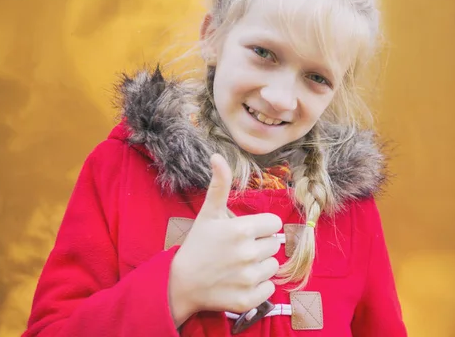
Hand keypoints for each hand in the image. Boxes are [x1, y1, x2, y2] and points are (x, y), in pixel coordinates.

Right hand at [168, 154, 281, 326]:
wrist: (180, 284)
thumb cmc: (198, 245)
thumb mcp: (208, 213)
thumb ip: (219, 185)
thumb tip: (218, 156)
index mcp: (242, 229)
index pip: (274, 223)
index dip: (260, 227)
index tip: (245, 232)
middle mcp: (248, 253)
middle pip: (274, 244)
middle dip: (260, 245)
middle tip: (238, 250)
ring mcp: (249, 278)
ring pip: (273, 266)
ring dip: (260, 266)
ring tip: (238, 266)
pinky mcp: (249, 299)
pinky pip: (269, 288)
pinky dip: (258, 287)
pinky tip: (239, 282)